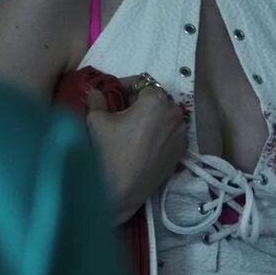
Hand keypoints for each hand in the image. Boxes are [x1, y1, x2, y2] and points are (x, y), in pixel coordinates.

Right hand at [84, 75, 188, 223]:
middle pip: (155, 98)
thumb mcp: (96, 120)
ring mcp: (181, 133)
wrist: (120, 192)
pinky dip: (160, 133)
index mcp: (156, 99)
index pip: (140, 83)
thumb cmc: (108, 151)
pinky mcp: (181, 151)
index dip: (124, 87)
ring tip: (132, 129)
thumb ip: (96, 99)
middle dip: (139, 102)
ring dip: (151, 117)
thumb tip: (94, 90)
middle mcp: (175, 112)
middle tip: (120, 112)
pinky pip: (171, 133)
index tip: (111, 95)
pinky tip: (143, 143)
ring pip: (165, 116)